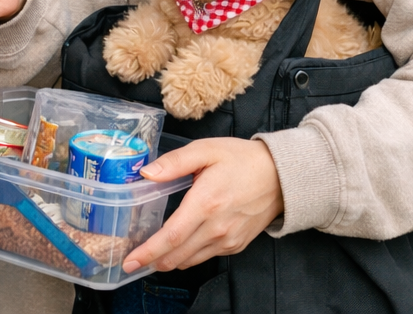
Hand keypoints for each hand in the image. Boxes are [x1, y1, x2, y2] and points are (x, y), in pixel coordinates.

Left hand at [122, 139, 283, 273]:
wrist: (281, 176)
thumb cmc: (241, 159)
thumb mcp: (205, 149)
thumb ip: (174, 162)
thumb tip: (147, 173)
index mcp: (205, 203)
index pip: (171, 236)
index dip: (149, 251)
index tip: (131, 260)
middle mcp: (217, 227)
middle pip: (178, 254)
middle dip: (152, 261)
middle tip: (132, 262)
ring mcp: (228, 239)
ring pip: (191, 260)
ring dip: (169, 261)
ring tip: (150, 257)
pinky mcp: (236, 245)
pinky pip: (206, 256)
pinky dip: (188, 257)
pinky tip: (177, 249)